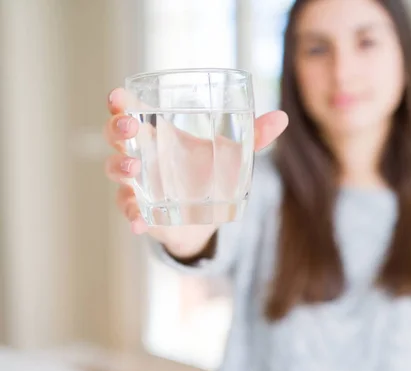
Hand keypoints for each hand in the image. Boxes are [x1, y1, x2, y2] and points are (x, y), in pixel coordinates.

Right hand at [103, 87, 287, 257]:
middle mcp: (143, 155)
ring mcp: (139, 183)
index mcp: (160, 134)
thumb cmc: (212, 175)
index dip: (121, 101)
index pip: (132, 111)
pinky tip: (139, 222)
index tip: (119, 95)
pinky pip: (130, 211)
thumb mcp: (233, 155)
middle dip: (117, 128)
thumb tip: (281, 118)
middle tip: (130, 126)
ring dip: (120, 167)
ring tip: (135, 167)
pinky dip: (132, 217)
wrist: (206, 219)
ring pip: (116, 170)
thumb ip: (254, 136)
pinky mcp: (142, 210)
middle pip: (117, 136)